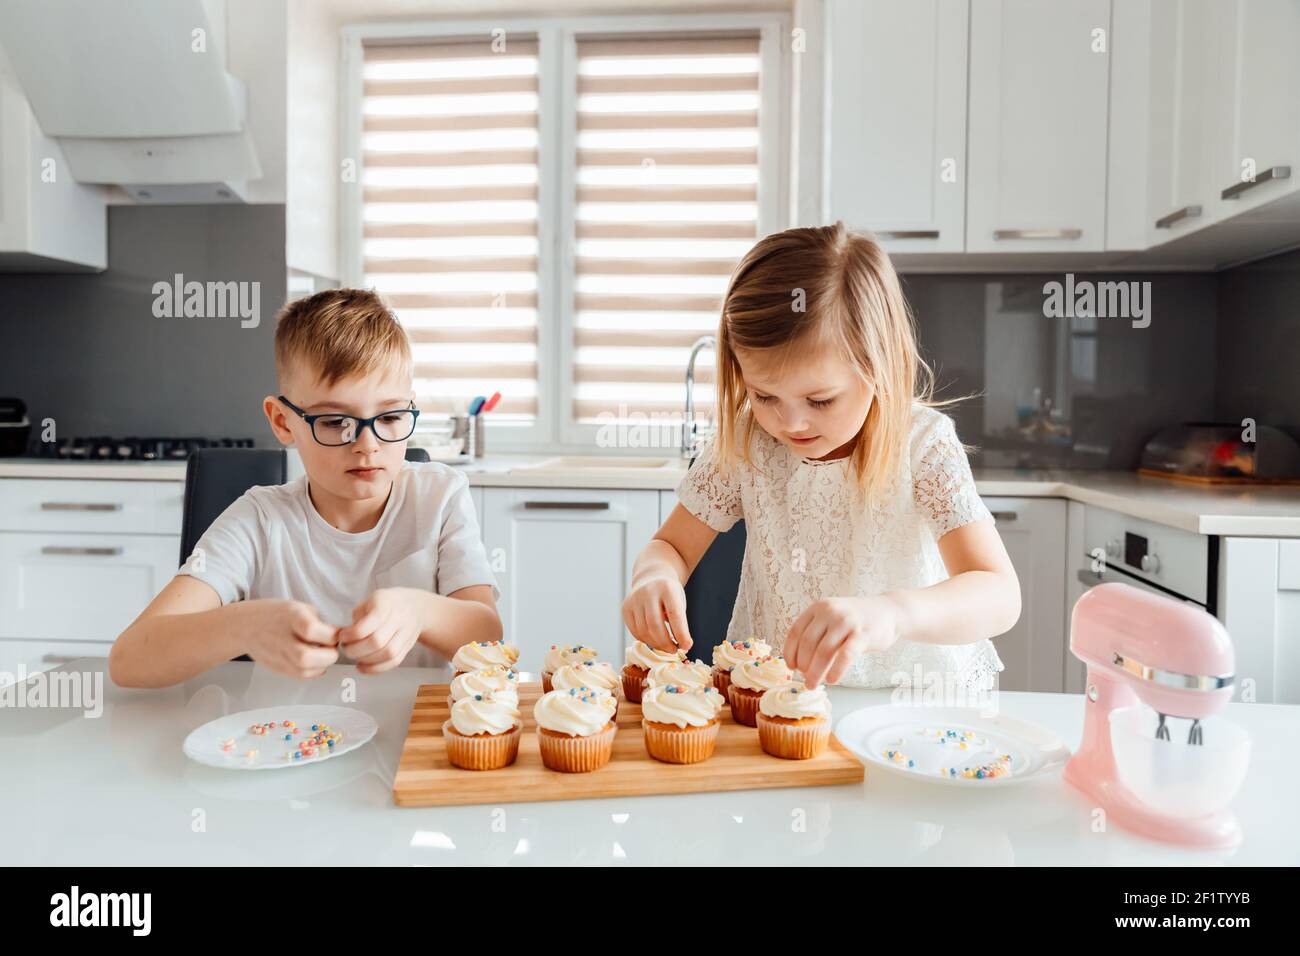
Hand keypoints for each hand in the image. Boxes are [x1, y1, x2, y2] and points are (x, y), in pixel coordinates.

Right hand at [243, 600, 340, 679]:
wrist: (246, 626)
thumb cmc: (277, 614)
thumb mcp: (299, 607)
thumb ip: (319, 621)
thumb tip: (339, 637)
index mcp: (290, 616)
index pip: (312, 630)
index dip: (331, 634)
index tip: (336, 633)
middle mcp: (281, 638)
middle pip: (306, 657)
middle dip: (328, 655)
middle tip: (332, 648)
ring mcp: (277, 655)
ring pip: (304, 671)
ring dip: (323, 666)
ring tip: (325, 655)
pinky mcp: (277, 668)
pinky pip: (300, 676)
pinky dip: (314, 672)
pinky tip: (316, 662)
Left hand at [337, 588, 426, 673]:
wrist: (414, 607)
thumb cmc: (385, 604)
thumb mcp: (369, 600)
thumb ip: (358, 617)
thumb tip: (346, 637)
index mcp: (387, 602)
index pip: (373, 620)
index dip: (354, 632)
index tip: (342, 636)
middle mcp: (400, 618)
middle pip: (378, 641)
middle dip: (356, 649)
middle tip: (345, 648)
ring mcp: (407, 633)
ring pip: (388, 654)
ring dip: (366, 660)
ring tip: (354, 656)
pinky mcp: (408, 647)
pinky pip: (394, 662)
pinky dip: (376, 669)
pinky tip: (362, 667)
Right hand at [621, 573, 691, 652]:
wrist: (651, 578)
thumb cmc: (669, 594)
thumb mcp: (679, 601)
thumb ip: (680, 622)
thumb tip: (682, 646)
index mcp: (667, 588)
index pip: (674, 614)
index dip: (681, 633)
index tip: (687, 646)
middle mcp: (648, 592)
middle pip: (655, 625)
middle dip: (666, 643)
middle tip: (674, 650)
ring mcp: (634, 599)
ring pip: (643, 631)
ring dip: (656, 644)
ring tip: (665, 647)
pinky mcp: (625, 608)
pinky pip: (635, 631)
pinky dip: (646, 640)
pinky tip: (654, 640)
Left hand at [783, 596, 900, 688]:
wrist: (889, 611)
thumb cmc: (857, 619)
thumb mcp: (833, 617)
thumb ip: (817, 633)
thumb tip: (799, 663)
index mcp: (819, 607)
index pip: (796, 631)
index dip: (790, 652)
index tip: (791, 667)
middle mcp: (830, 611)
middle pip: (808, 644)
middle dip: (803, 666)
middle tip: (805, 679)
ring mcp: (847, 621)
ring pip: (824, 651)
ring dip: (816, 672)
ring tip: (813, 684)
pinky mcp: (863, 634)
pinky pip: (845, 656)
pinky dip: (836, 670)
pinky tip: (832, 680)